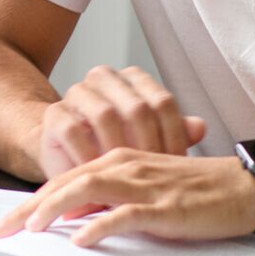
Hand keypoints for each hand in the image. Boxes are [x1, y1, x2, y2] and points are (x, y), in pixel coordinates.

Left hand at [0, 149, 254, 245]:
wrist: (245, 188)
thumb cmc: (194, 190)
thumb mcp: (142, 189)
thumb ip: (107, 198)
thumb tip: (71, 217)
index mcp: (118, 160)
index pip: (64, 179)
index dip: (31, 200)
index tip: (6, 220)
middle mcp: (125, 166)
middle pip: (66, 183)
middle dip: (29, 206)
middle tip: (3, 228)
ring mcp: (145, 185)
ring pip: (87, 190)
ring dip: (54, 209)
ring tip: (32, 227)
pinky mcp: (165, 206)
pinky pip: (125, 213)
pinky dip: (100, 224)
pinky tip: (82, 237)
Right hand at [35, 65, 205, 177]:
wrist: (68, 154)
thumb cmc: (113, 147)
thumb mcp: (149, 141)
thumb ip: (175, 132)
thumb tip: (199, 127)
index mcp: (133, 80)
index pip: (162, 101)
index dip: (173, 135)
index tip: (176, 164)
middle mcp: (105, 79)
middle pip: (136, 107)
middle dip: (148, 146)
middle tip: (152, 175)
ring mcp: (77, 93)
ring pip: (105, 115)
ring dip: (118, 151)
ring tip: (125, 176)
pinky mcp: (54, 113)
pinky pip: (73, 131)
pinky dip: (88, 156)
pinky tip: (99, 173)